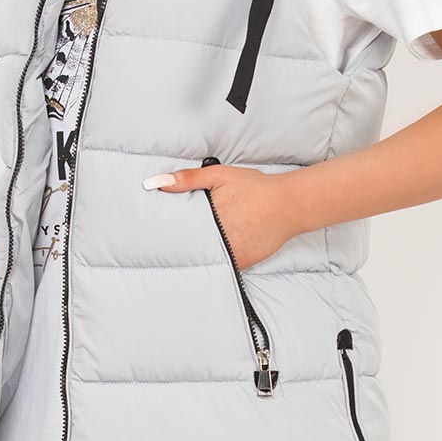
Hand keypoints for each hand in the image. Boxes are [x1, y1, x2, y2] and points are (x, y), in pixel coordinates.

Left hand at [143, 163, 295, 269]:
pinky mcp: (242, 262)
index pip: (178, 228)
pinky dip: (214, 261)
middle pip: (189, 244)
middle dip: (177, 243)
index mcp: (209, 215)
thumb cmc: (255, 188)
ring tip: (177, 255)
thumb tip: (155, 183)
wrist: (288, 205)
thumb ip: (188, 178)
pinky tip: (205, 259)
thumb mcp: (220, 175)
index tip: (153, 233)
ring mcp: (231, 251)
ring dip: (195, 255)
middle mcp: (219, 236)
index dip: (166, 231)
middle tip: (159, 245)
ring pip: (204, 257)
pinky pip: (222, 264)